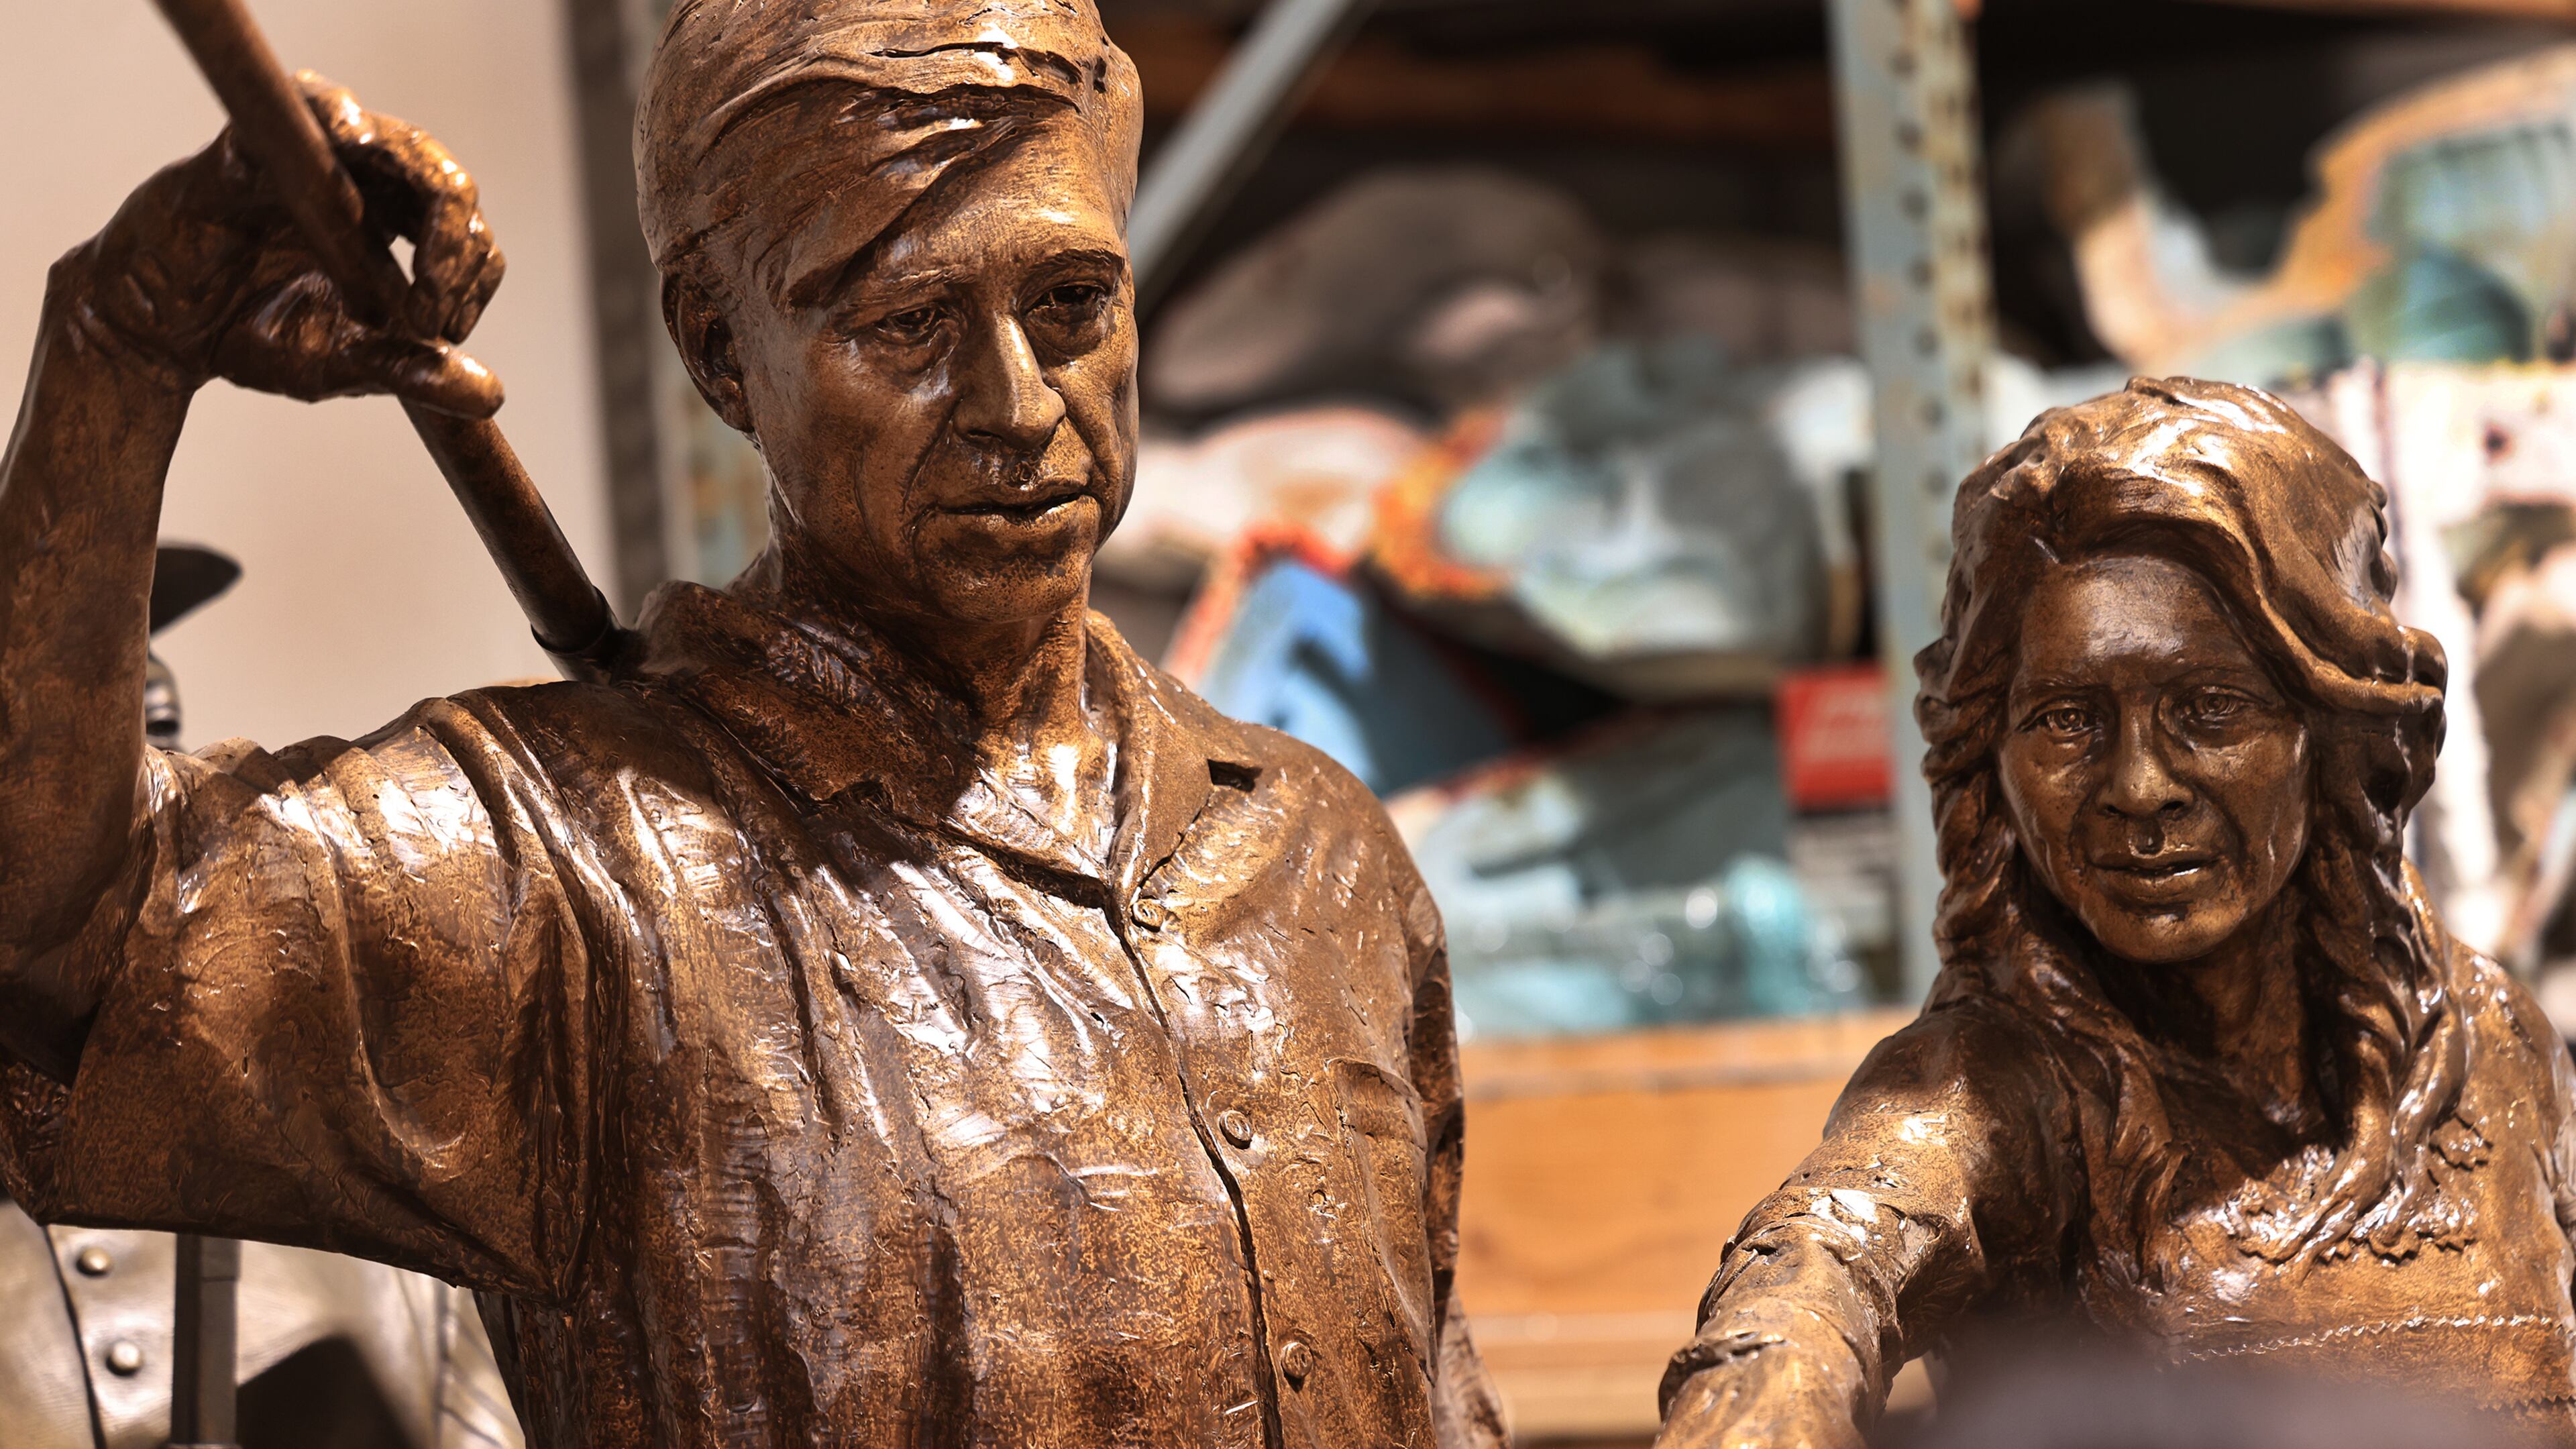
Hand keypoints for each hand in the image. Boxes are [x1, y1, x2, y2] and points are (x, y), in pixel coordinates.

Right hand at [57, 74, 504, 416]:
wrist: (160, 329)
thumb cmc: (252, 335)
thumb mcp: (342, 364)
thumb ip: (411, 371)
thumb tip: (491, 395)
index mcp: (396, 242)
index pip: (467, 238)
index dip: (469, 275)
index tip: (439, 328)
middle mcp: (364, 194)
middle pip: (439, 179)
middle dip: (456, 229)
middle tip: (436, 290)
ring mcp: (311, 165)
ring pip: (385, 138)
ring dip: (415, 164)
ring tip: (436, 203)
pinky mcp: (252, 148)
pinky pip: (298, 108)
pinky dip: (331, 111)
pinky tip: (349, 134)